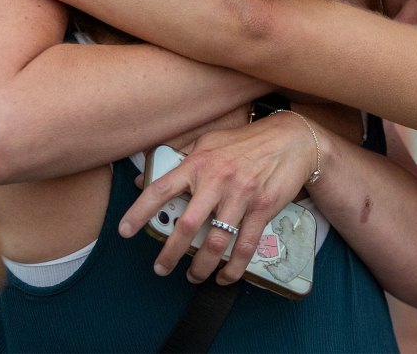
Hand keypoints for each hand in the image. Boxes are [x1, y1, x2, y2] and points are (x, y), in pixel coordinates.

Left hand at [119, 112, 318, 285]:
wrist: (291, 139)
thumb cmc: (245, 142)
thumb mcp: (208, 142)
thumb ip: (177, 160)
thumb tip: (143, 179)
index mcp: (199, 162)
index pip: (162, 189)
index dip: (140, 212)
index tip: (125, 232)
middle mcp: (217, 179)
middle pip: (187, 225)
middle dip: (170, 253)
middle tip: (160, 269)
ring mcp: (241, 195)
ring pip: (216, 242)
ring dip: (201, 266)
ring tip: (193, 276)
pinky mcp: (263, 208)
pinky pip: (245, 245)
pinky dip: (233, 267)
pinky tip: (225, 276)